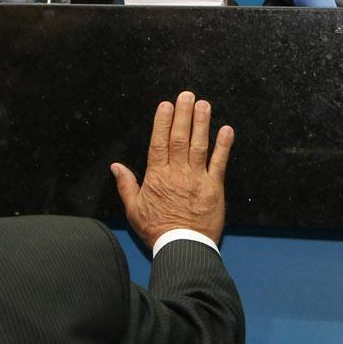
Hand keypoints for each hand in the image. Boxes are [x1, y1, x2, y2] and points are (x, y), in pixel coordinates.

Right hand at [111, 92, 232, 248]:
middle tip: (187, 95)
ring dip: (202, 123)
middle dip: (183, 115)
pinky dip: (224, 146)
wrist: (182, 248)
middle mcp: (177, 173)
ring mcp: (197, 179)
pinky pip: (220, 163)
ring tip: (203, 104)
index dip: (162, 122)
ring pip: (199, 145)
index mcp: (157, 176)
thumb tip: (116, 166)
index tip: (166, 105)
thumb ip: (126, 185)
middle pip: (180, 138)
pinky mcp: (214, 188)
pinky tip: (226, 130)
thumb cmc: (157, 230)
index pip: (159, 143)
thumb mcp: (133, 209)